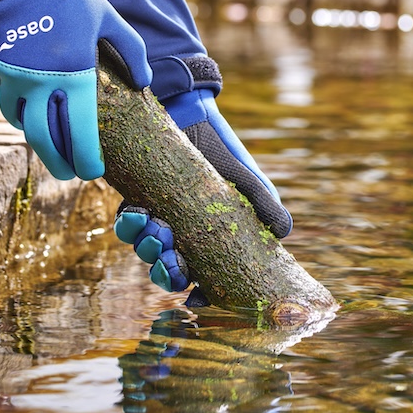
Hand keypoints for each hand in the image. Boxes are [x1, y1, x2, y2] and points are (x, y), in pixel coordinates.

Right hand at [0, 0, 150, 179]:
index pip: (80, 134)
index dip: (86, 159)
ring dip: (37, 141)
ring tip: (51, 148)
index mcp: (74, 77)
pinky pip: (7, 102)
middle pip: (46, 141)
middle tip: (70, 173)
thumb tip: (144, 81)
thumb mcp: (108, 19)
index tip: (93, 171)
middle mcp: (41, 85)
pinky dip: (18, 116)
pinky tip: (29, 117)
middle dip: (60, 163)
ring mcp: (15, 78)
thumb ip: (131, 51)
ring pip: (22, 125)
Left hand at [114, 56, 291, 292]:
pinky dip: (131, 225)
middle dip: (168, 271)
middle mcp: (181, 233)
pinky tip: (141, 214)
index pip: (203, 277)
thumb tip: (285, 232)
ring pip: (146, 250)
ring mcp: (157, 218)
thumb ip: (265, 206)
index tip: (197, 297)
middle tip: (173, 259)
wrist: (189, 115)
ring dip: (149, 248)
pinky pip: (127, 225)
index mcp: (210, 238)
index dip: (200, 293)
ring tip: (158, 231)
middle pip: (169, 270)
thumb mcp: (247, 180)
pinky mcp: (136, 200)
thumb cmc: (222, 151)